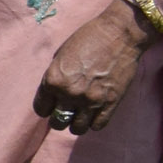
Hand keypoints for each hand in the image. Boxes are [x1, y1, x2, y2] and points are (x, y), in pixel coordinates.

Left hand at [33, 0, 153, 133]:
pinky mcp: (111, 103)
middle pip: (57, 122)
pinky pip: (97, 126)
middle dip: (59, 118)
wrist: (120, 34)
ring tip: (80, 115)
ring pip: (77, 128)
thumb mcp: (61, 56)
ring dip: (76, 123)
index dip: (46, 108)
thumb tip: (53, 94)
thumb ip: (55, 77)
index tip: (52, 105)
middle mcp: (69, 93)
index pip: (41, 109)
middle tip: (66, 111)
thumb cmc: (88, 38)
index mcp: (53, 80)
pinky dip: (94, 123)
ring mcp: (91, 100)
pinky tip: (94, 114)